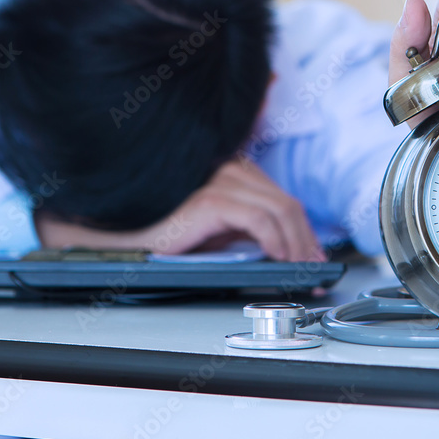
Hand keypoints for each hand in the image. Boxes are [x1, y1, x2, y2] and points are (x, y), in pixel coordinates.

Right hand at [35, 159, 325, 261]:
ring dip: (298, 244)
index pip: (282, 198)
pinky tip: (281, 259)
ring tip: (302, 270)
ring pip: (281, 209)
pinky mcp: (211, 199)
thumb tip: (287, 248)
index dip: (305, 230)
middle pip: (287, 203)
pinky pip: (260, 219)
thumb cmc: (165, 231)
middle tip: (316, 269)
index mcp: (233, 170)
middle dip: (307, 240)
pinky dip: (278, 241)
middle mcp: (230, 168)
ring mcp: (221, 180)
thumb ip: (248, 227)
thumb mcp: (217, 228)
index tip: (315, 257)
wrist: (122, 236)